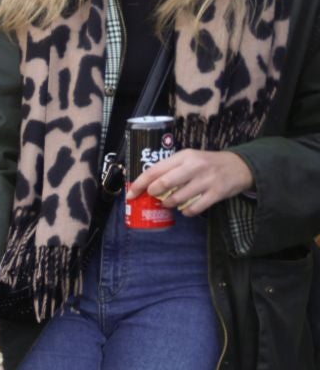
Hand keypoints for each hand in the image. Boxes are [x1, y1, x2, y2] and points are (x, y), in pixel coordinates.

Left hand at [127, 149, 253, 216]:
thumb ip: (170, 169)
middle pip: (164, 183)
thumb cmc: (207, 164)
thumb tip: (145, 186)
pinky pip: (194, 208)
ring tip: (169, 203)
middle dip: (153, 194)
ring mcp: (206, 180)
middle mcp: (194, 166)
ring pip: (177, 198)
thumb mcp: (189, 159)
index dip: (139, 184)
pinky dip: (185, 212)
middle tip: (153, 197)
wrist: (240, 165)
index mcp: (184, 156)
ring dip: (168, 204)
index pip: (154, 170)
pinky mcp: (217, 193)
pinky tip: (185, 209)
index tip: (130, 194)